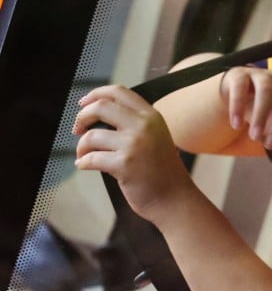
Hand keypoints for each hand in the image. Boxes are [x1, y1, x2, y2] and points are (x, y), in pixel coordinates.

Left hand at [74, 85, 197, 222]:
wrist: (174, 199)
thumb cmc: (161, 171)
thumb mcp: (156, 137)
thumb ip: (135, 122)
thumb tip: (96, 113)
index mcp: (152, 116)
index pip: (118, 92)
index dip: (96, 94)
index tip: (83, 104)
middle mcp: (144, 126)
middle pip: (100, 107)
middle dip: (81, 117)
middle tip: (77, 129)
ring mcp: (134, 145)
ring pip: (91, 136)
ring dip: (81, 147)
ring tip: (84, 155)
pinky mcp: (124, 164)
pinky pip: (91, 158)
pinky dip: (83, 163)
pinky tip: (85, 166)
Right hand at [218, 66, 271, 154]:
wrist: (238, 92)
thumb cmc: (265, 110)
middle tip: (269, 145)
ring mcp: (262, 74)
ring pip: (266, 91)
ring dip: (261, 116)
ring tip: (255, 137)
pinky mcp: (240, 74)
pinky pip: (240, 87)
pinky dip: (238, 107)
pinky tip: (236, 125)